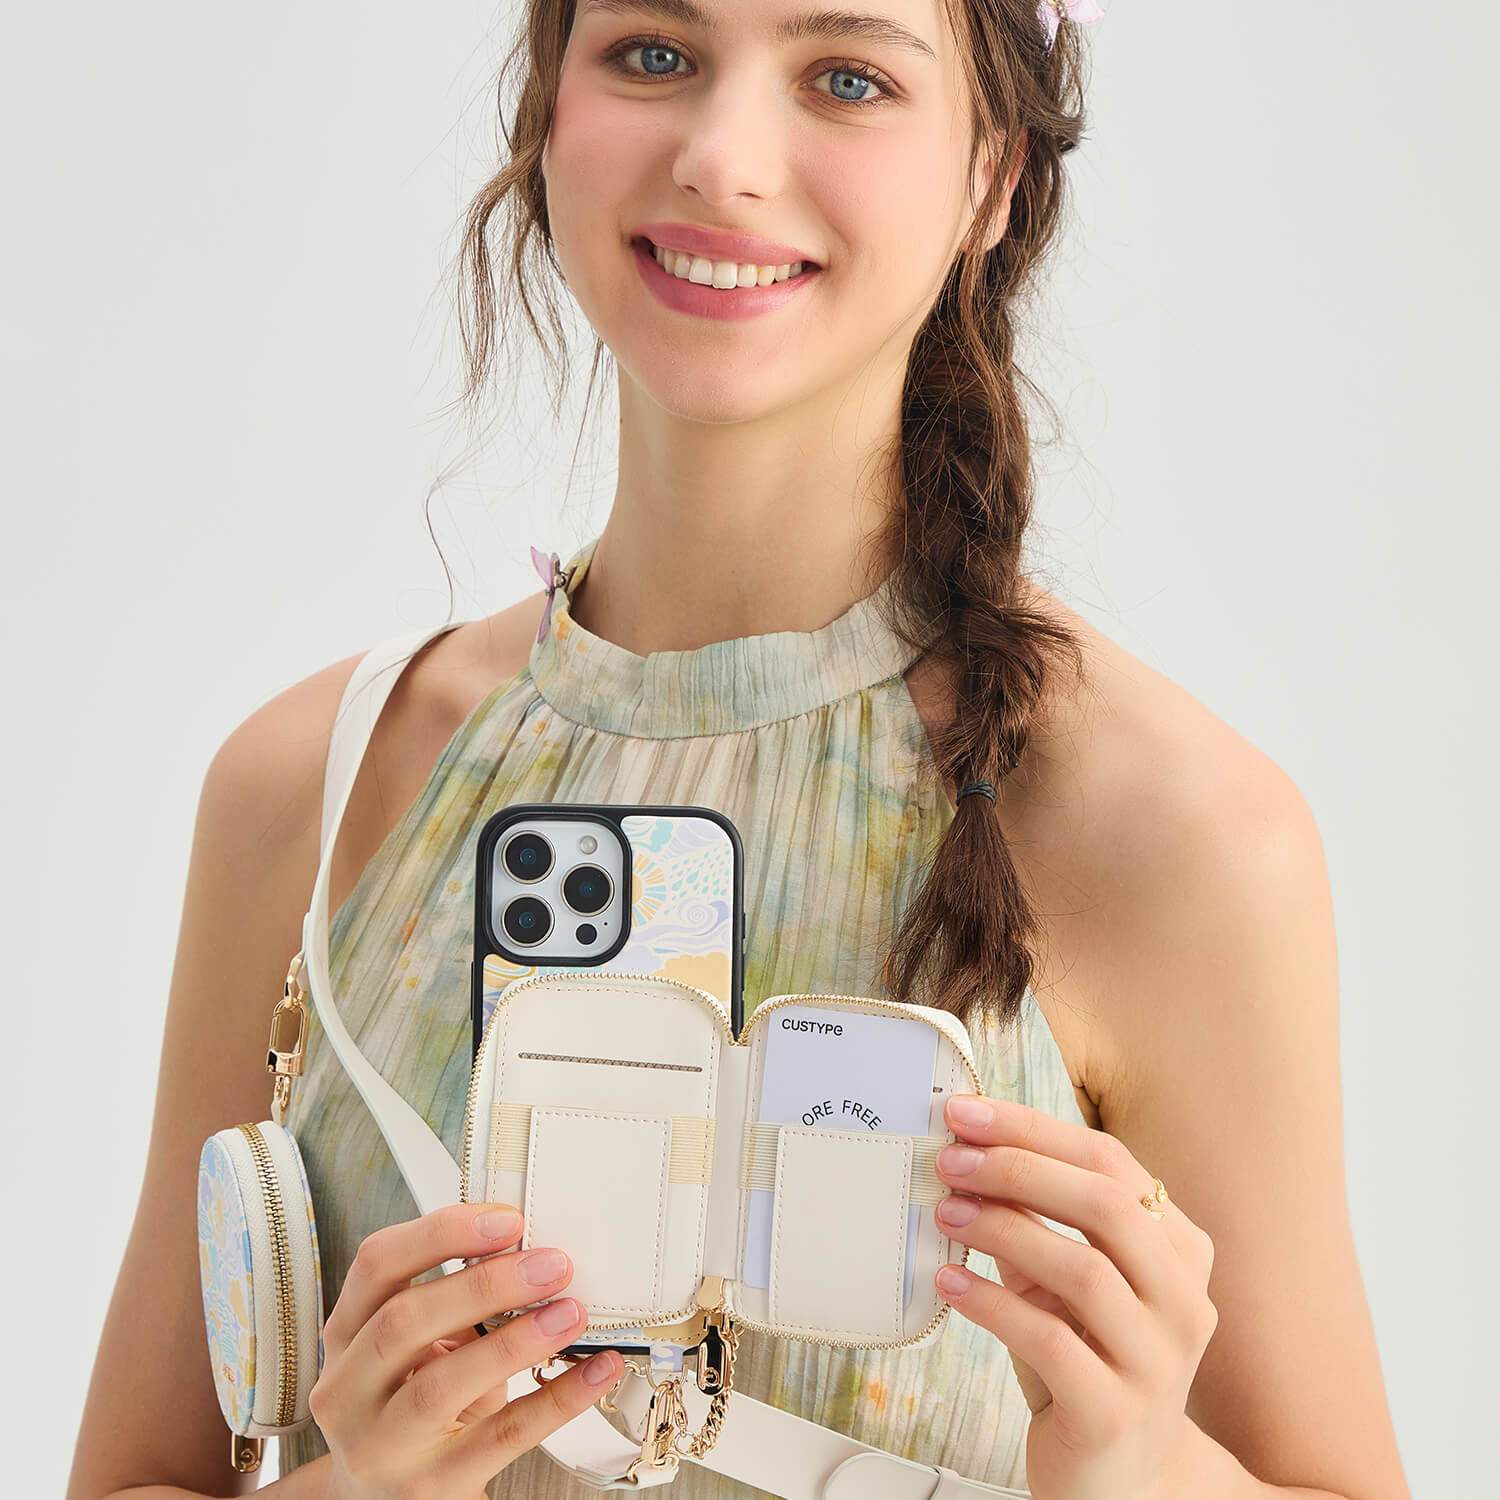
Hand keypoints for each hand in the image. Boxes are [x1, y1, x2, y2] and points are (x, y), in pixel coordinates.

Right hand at [309, 1200, 622, 1499]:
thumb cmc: (412, 1408)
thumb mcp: (414, 1348)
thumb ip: (450, 1300)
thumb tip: (531, 1252)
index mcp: (346, 1336)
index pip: (376, 1264)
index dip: (442, 1233)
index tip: (507, 1220)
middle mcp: (348, 1392)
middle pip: (404, 1322)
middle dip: (486, 1284)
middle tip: (550, 1264)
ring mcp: (382, 1447)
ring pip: (441, 1386)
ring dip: (515, 1340)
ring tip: (569, 1312)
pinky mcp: (428, 1490)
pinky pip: (500, 1438)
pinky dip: (554, 1400)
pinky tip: (593, 1372)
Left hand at [932, 1095, 1217, 1499]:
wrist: (1121, 1480)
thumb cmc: (1083, 1359)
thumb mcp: (1062, 1281)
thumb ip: (1033, 1220)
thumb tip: (966, 1152)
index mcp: (1178, 1249)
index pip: (1110, 1162)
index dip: (1034, 1129)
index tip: (966, 1112)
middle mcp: (1183, 1300)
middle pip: (1107, 1205)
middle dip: (1019, 1169)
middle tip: (950, 1158)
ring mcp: (1157, 1361)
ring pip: (1084, 1270)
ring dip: (1004, 1230)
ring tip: (943, 1213)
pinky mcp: (1116, 1413)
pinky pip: (1051, 1342)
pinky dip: (993, 1303)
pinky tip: (950, 1283)